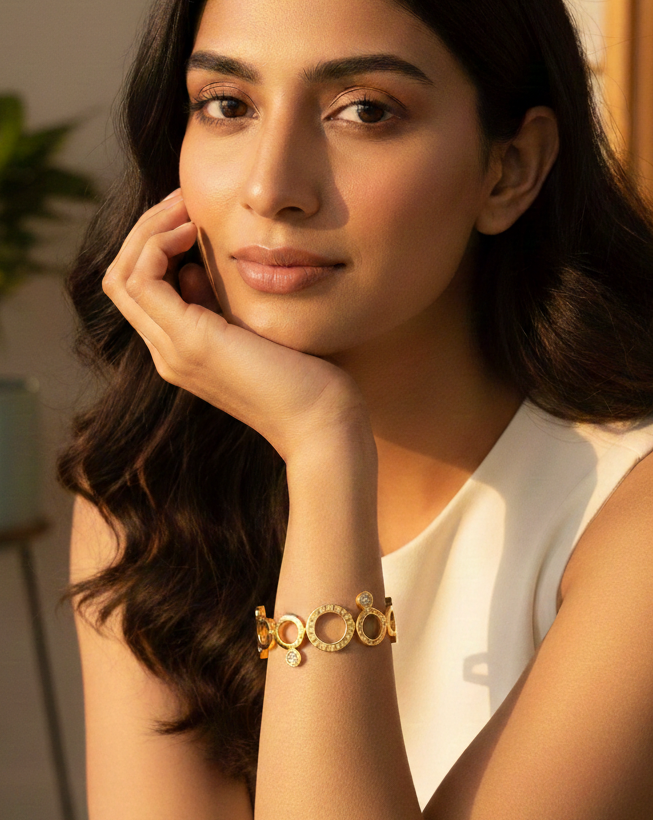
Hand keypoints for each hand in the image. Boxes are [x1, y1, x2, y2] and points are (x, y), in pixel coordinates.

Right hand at [102, 191, 369, 461]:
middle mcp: (167, 352)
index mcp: (182, 349)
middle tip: (182, 199)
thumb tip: (193, 271)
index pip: (139, 288)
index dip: (156, 244)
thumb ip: (219, 304)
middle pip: (122, 277)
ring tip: (185, 208)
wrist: (321, 423)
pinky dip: (157, 246)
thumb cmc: (307, 377)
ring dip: (149, 231)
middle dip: (147, 230)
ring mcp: (173, 349)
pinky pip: (143, 280)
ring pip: (123, 275)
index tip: (193, 215)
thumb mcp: (255, 328)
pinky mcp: (190, 341)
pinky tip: (192, 230)